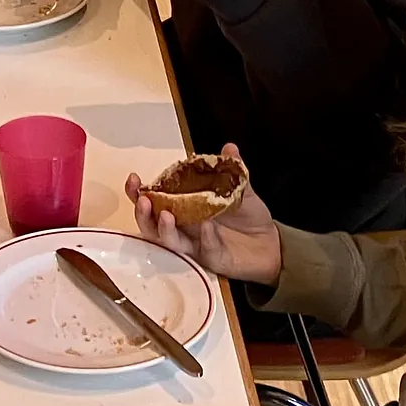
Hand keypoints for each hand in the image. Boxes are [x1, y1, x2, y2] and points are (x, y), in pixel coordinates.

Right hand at [125, 144, 283, 283]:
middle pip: (152, 225)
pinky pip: (204, 248)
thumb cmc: (249, 218)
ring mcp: (195, 245)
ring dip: (165, 229)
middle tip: (142, 200)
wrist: (271, 244)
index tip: (134, 178)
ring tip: (166, 215)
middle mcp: (183, 228)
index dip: (139, 192)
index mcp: (183, 208)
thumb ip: (232, 170)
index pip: (154, 200)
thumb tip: (229, 147)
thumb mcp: (241, 189)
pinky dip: (204, 236)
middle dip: (142, 213)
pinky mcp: (211, 258)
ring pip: (170, 242)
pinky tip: (207, 226)